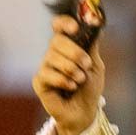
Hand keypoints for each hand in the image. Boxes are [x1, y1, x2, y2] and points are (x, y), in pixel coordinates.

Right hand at [32, 15, 104, 134]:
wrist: (85, 111)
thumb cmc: (90, 87)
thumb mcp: (96, 64)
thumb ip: (92, 45)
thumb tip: (94, 23)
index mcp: (67, 46)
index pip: (58, 26)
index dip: (64, 23)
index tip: (75, 28)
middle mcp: (53, 53)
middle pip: (56, 40)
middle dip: (75, 52)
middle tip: (87, 65)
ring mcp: (44, 66)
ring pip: (52, 57)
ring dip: (72, 70)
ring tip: (80, 80)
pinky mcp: (39, 81)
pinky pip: (48, 74)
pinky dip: (64, 81)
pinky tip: (71, 88)